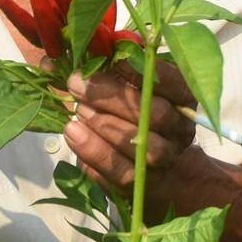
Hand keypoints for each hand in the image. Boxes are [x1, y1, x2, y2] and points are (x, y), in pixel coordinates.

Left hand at [62, 59, 200, 195]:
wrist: (154, 167)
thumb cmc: (134, 112)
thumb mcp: (127, 87)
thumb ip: (105, 68)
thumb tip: (56, 58)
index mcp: (185, 99)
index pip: (173, 81)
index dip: (141, 69)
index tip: (107, 58)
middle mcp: (181, 130)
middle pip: (155, 113)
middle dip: (112, 97)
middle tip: (77, 83)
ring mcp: (166, 160)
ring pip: (141, 145)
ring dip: (104, 124)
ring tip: (77, 110)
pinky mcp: (144, 184)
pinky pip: (122, 172)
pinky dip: (94, 151)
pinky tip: (73, 133)